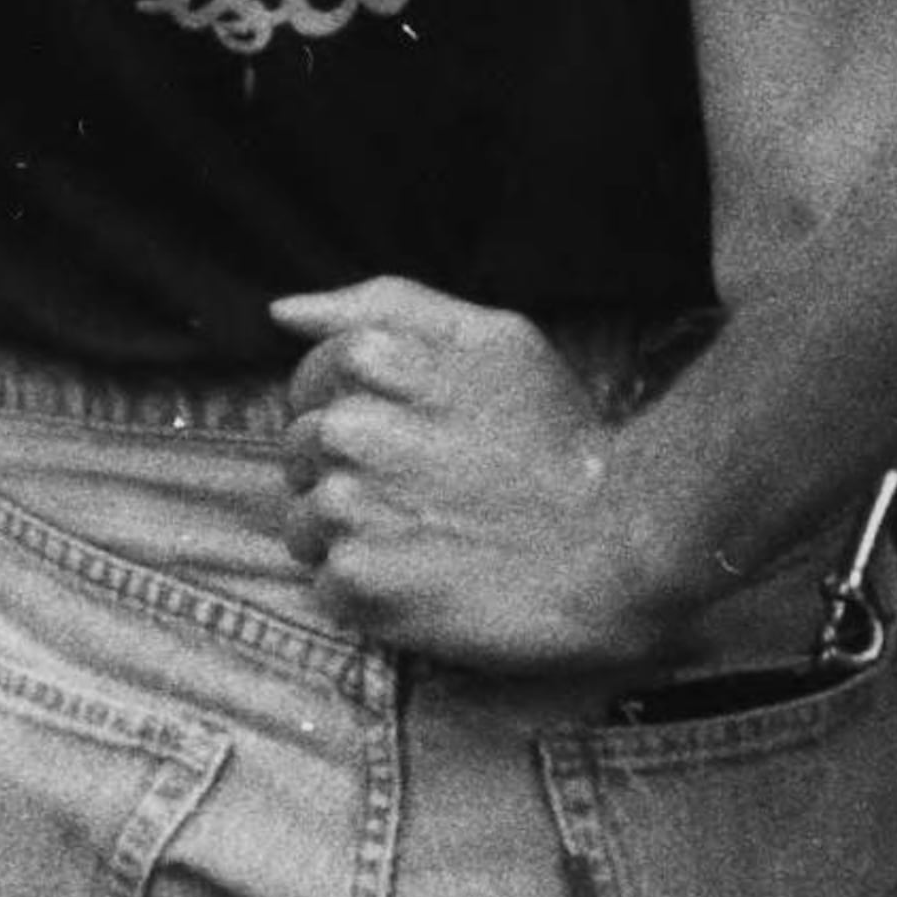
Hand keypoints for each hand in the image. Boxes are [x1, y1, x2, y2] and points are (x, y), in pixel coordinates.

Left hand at [275, 279, 685, 679]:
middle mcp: (348, 431)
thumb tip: (283, 312)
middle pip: (299, 453)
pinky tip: (422, 578)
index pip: (310, 383)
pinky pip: (324, 583)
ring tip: (427, 537)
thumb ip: (388, 306)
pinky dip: (365, 589)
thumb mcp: (495, 340)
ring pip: (303, 521)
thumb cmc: (556, 442)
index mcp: (374, 362)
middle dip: (350, 471)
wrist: (613, 550)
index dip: (357, 411)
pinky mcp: (353, 583)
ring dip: (352, 533)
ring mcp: (346, 510)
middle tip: (429, 491)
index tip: (414, 437)